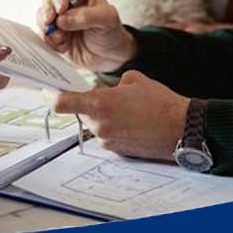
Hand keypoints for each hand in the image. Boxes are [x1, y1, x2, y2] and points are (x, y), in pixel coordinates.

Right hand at [36, 0, 136, 71]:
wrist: (108, 57)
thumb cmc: (111, 33)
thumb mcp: (107, 20)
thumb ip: (87, 16)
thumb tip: (63, 19)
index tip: (61, 9)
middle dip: (46, 8)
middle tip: (50, 22)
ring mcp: (58, 15)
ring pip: (41, 13)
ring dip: (48, 28)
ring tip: (63, 39)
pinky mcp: (52, 31)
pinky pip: (41, 31)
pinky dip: (49, 40)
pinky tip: (63, 46)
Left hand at [54, 70, 188, 159]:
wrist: (182, 128)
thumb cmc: (160, 102)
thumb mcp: (135, 79)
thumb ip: (113, 84)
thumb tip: (108, 90)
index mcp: (99, 103)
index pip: (62, 103)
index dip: (53, 96)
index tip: (50, 92)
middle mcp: (100, 125)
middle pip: (82, 113)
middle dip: (92, 106)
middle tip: (112, 100)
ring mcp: (108, 140)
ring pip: (96, 125)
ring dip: (106, 118)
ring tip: (130, 113)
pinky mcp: (118, 152)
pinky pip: (108, 137)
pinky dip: (116, 130)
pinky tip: (134, 125)